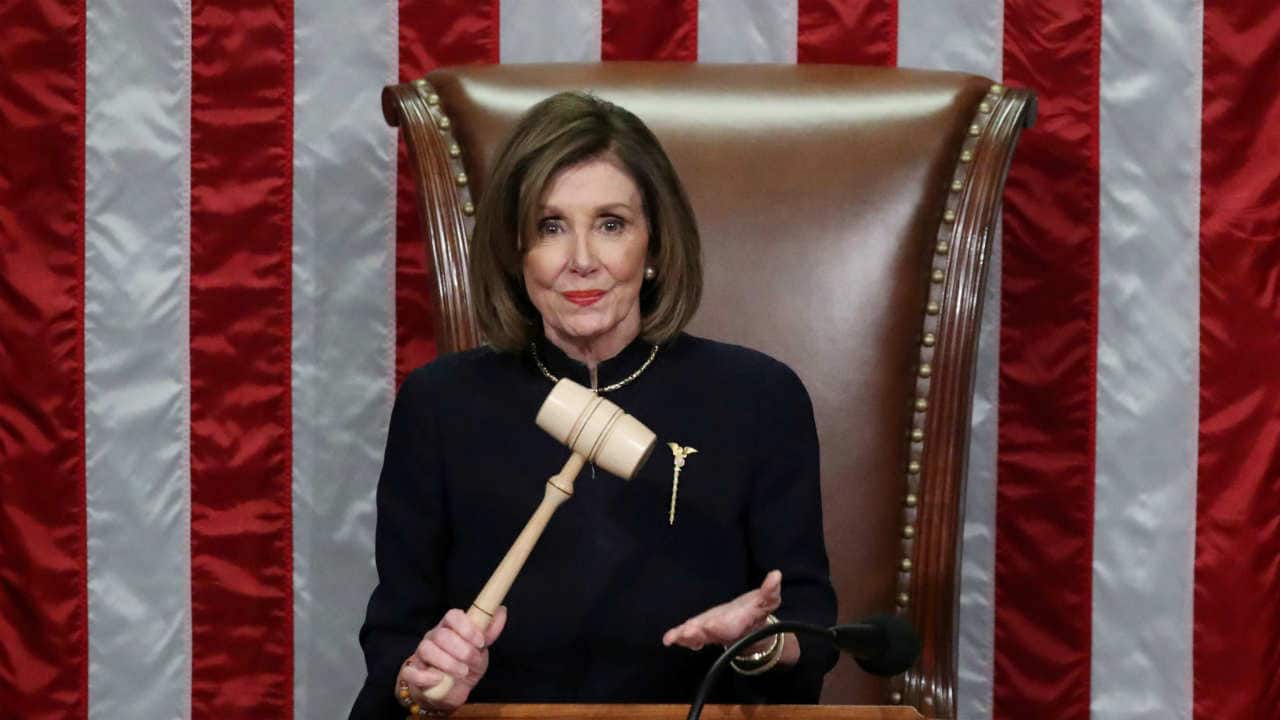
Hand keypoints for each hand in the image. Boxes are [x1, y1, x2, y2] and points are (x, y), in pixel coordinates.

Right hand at [398, 606, 507, 712]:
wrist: (449, 692)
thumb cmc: (465, 665)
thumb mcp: (480, 650)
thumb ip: (489, 632)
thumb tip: (501, 610)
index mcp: (450, 628)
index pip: (452, 616)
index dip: (466, 627)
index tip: (480, 642)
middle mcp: (433, 637)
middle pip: (442, 634)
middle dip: (461, 649)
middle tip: (473, 661)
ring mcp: (421, 654)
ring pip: (427, 649)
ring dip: (447, 663)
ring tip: (462, 672)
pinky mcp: (412, 673)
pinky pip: (411, 672)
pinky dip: (425, 677)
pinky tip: (439, 680)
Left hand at [662, 570, 782, 652]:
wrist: (750, 625)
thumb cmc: (757, 610)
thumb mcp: (767, 600)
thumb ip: (770, 590)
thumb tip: (776, 574)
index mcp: (738, 623)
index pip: (728, 626)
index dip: (718, 626)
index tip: (709, 625)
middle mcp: (723, 630)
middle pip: (709, 634)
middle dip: (698, 633)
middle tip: (687, 632)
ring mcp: (711, 632)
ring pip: (697, 637)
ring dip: (686, 637)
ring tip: (672, 638)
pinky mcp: (702, 630)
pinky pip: (690, 636)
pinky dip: (680, 637)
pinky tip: (668, 639)